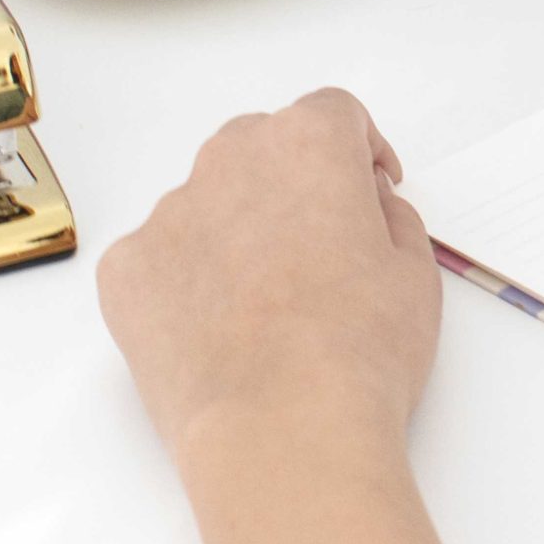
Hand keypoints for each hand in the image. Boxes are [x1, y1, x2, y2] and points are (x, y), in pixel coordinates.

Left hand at [98, 88, 440, 467]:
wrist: (281, 430)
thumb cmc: (359, 351)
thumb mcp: (417, 274)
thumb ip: (392, 219)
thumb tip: (367, 211)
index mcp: (308, 145)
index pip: (333, 114)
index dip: (360, 149)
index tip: (370, 187)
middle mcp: (230, 161)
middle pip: (262, 147)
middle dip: (293, 182)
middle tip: (322, 246)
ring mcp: (169, 216)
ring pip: (208, 203)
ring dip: (237, 231)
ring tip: (267, 306)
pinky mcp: (126, 272)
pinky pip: (159, 258)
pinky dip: (185, 282)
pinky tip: (218, 332)